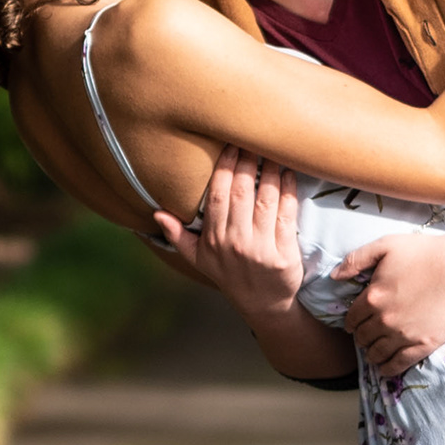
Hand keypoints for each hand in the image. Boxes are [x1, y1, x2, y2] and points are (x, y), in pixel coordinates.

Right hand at [151, 145, 305, 321]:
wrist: (263, 305)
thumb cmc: (230, 276)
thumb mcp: (198, 259)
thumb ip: (177, 236)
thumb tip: (156, 213)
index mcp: (213, 239)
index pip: (217, 195)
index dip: (224, 166)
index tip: (231, 145)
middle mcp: (235, 243)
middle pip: (241, 192)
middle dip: (247, 161)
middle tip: (253, 139)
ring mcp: (261, 249)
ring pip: (265, 200)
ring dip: (270, 171)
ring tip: (272, 151)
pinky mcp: (284, 255)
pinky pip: (286, 215)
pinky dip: (288, 191)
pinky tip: (288, 174)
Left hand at [332, 227, 444, 380]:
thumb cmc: (426, 252)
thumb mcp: (387, 246)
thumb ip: (357, 259)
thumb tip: (334, 276)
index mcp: (372, 297)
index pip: (352, 319)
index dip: (352, 321)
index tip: (356, 323)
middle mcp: (384, 320)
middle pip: (363, 337)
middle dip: (362, 337)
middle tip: (366, 336)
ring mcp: (403, 335)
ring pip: (377, 353)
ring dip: (372, 354)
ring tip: (374, 352)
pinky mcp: (423, 345)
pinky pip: (398, 364)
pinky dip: (387, 368)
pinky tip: (385, 367)